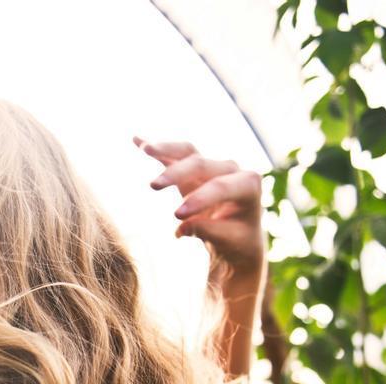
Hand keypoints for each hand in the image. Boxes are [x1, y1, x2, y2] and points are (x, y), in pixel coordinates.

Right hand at [134, 136, 265, 276]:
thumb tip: (181, 228)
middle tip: (153, 186)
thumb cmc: (237, 240)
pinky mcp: (194, 168)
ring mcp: (212, 166)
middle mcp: (231, 169)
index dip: (199, 198)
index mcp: (248, 185)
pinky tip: (136, 140)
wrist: (237, 236)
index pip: (221, 187)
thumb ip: (209, 231)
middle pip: (201, 164)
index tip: (176, 216)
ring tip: (145, 149)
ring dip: (165, 149)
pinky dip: (158, 149)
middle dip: (176, 173)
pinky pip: (175, 155)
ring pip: (188, 152)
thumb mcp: (229, 241)